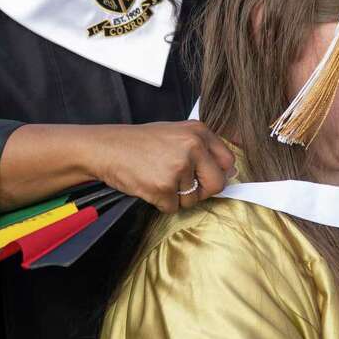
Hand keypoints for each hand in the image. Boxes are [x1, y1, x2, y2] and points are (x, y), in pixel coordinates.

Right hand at [87, 120, 235, 213]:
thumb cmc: (140, 143)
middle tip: (180, 184)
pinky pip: (173, 207)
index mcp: (199, 131)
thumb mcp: (176, 134)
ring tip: (157, 177)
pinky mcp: (164, 187)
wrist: (107, 148)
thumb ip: (202, 149)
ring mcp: (179, 167)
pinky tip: (148, 185)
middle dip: (201, 191)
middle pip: (217, 184)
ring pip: (193, 199)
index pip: (228, 162)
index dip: (217, 174)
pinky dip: (161, 202)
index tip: (205, 178)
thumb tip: (231, 172)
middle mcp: (193, 146)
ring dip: (177, 196)